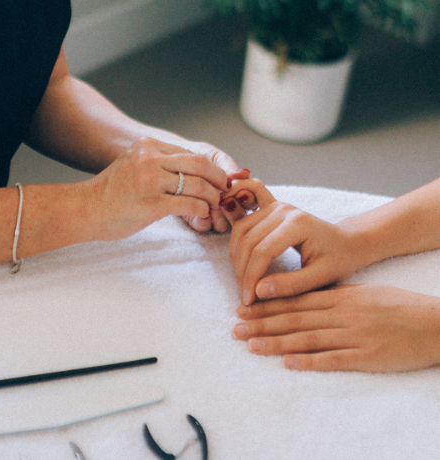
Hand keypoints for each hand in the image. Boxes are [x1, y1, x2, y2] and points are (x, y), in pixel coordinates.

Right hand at [82, 137, 228, 240]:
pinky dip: (202, 210)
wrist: (85, 209)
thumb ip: (158, 163)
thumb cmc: (111, 192)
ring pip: (198, 185)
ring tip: (213, 206)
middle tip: (224, 191)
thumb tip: (192, 171)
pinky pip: (189, 204)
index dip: (208, 168)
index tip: (216, 180)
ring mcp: (151, 181)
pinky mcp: (152, 204)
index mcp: (147, 146)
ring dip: (212, 197)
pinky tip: (201, 214)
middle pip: (199, 164)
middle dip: (218, 178)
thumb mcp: (133, 164)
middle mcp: (150, 159)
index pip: (189, 154)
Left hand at [180, 144, 249, 232]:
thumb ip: (227, 165)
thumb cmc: (193, 155)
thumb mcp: (212, 156)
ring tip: (215, 203)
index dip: (250, 198)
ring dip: (221, 215)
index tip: (241, 190)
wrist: (169, 157)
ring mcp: (211, 214)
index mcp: (236, 189)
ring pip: (224, 226)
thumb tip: (245, 173)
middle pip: (242, 218)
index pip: (252, 200)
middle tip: (228, 199)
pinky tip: (201, 208)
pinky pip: (205, 226)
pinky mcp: (194, 219)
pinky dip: (204, 218)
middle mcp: (226, 204)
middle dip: (237, 209)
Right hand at [228, 180, 358, 304]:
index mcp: (297, 224)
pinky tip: (234, 249)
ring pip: (240, 231)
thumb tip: (258, 292)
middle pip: (247, 240)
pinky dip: (234, 232)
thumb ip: (291, 285)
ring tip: (243, 282)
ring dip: (236, 257)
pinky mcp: (268, 207)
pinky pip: (243, 216)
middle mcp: (282, 210)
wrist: (347, 242)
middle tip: (245, 296)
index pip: (262, 251)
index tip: (249, 301)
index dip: (251, 278)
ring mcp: (274, 206)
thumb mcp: (321, 278)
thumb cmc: (338, 260)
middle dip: (242, 271)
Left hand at [232, 284, 439, 371]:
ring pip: (307, 338)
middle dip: (261, 323)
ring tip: (251, 345)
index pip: (294, 300)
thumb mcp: (362, 293)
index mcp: (339, 296)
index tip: (243, 308)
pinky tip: (288, 363)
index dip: (266, 305)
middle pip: (294, 318)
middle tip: (235, 327)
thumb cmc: (397, 306)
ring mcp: (353, 334)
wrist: (432, 323)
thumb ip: (333, 297)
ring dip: (276, 342)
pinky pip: (333, 359)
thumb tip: (305, 300)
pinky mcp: (366, 355)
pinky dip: (309, 361)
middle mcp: (341, 313)